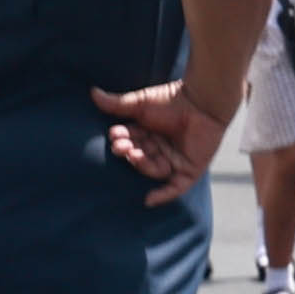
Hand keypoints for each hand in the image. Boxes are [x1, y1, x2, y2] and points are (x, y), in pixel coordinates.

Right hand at [90, 79, 228, 196]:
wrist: (201, 101)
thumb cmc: (172, 99)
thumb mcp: (141, 103)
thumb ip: (117, 104)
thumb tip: (93, 92)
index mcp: (150, 133)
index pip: (131, 141)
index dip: (121, 139)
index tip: (114, 134)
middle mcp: (161, 148)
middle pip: (140, 156)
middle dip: (129, 152)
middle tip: (121, 146)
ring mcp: (175, 160)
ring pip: (153, 169)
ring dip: (142, 164)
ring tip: (134, 154)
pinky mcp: (190, 169)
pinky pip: (176, 188)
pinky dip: (163, 195)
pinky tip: (149, 200)